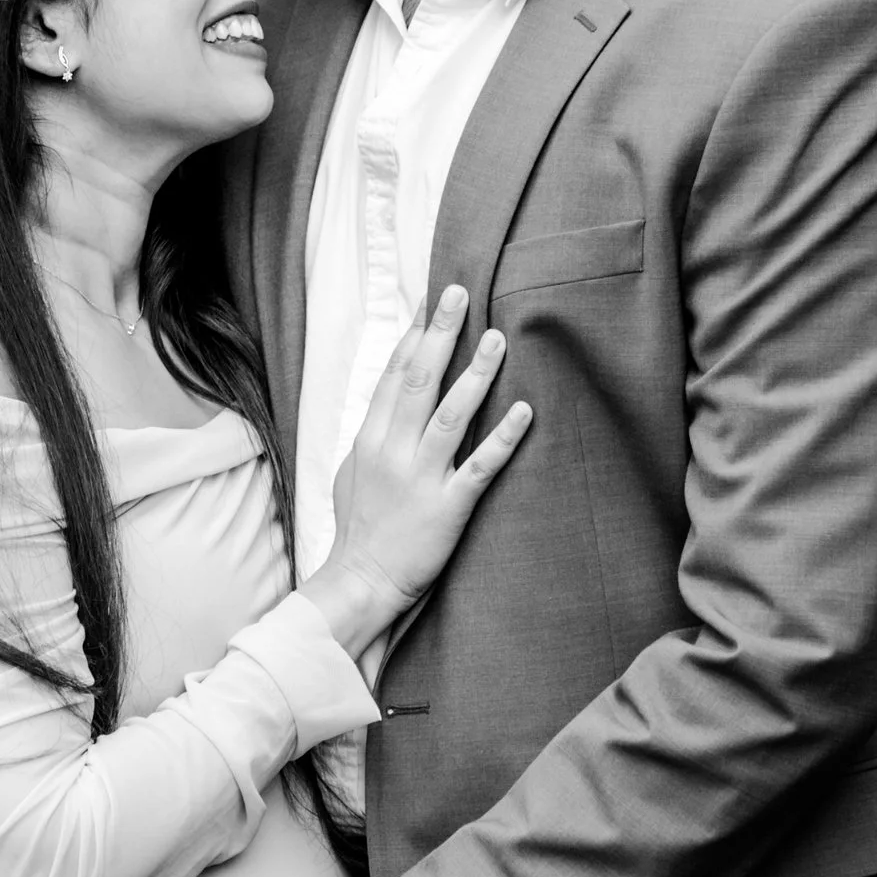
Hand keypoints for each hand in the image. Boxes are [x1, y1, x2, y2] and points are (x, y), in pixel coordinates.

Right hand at [302, 284, 530, 657]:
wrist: (361, 583)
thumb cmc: (359, 529)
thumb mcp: (353, 472)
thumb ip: (374, 433)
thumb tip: (388, 399)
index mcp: (371, 439)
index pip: (394, 374)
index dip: (414, 333)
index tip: (430, 299)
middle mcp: (393, 451)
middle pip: (419, 380)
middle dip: (440, 333)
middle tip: (459, 293)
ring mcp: (421, 477)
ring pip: (451, 415)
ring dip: (475, 374)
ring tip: (497, 338)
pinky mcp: (448, 507)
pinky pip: (479, 466)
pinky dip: (502, 438)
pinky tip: (523, 411)